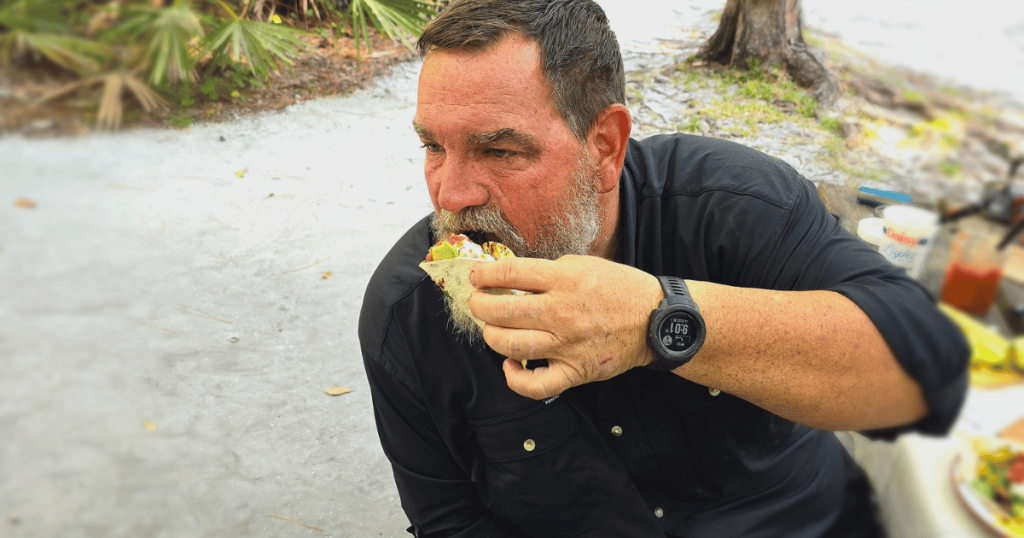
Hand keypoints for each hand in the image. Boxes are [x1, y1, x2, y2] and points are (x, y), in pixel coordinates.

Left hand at [468, 255, 662, 399]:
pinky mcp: (574, 371)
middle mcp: (561, 312)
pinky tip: (511, 366)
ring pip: (510, 345)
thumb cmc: (619, 289)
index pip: (509, 273)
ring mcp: (566, 344)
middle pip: (501, 311)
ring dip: (491, 336)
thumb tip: (512, 278)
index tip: (477, 277)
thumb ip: (549, 271)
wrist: (654, 319)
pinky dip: (515, 379)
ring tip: (492, 329)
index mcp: (564, 279)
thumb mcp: (584, 264)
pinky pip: (535, 385)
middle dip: (479, 305)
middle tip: (478, 303)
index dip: (484, 274)